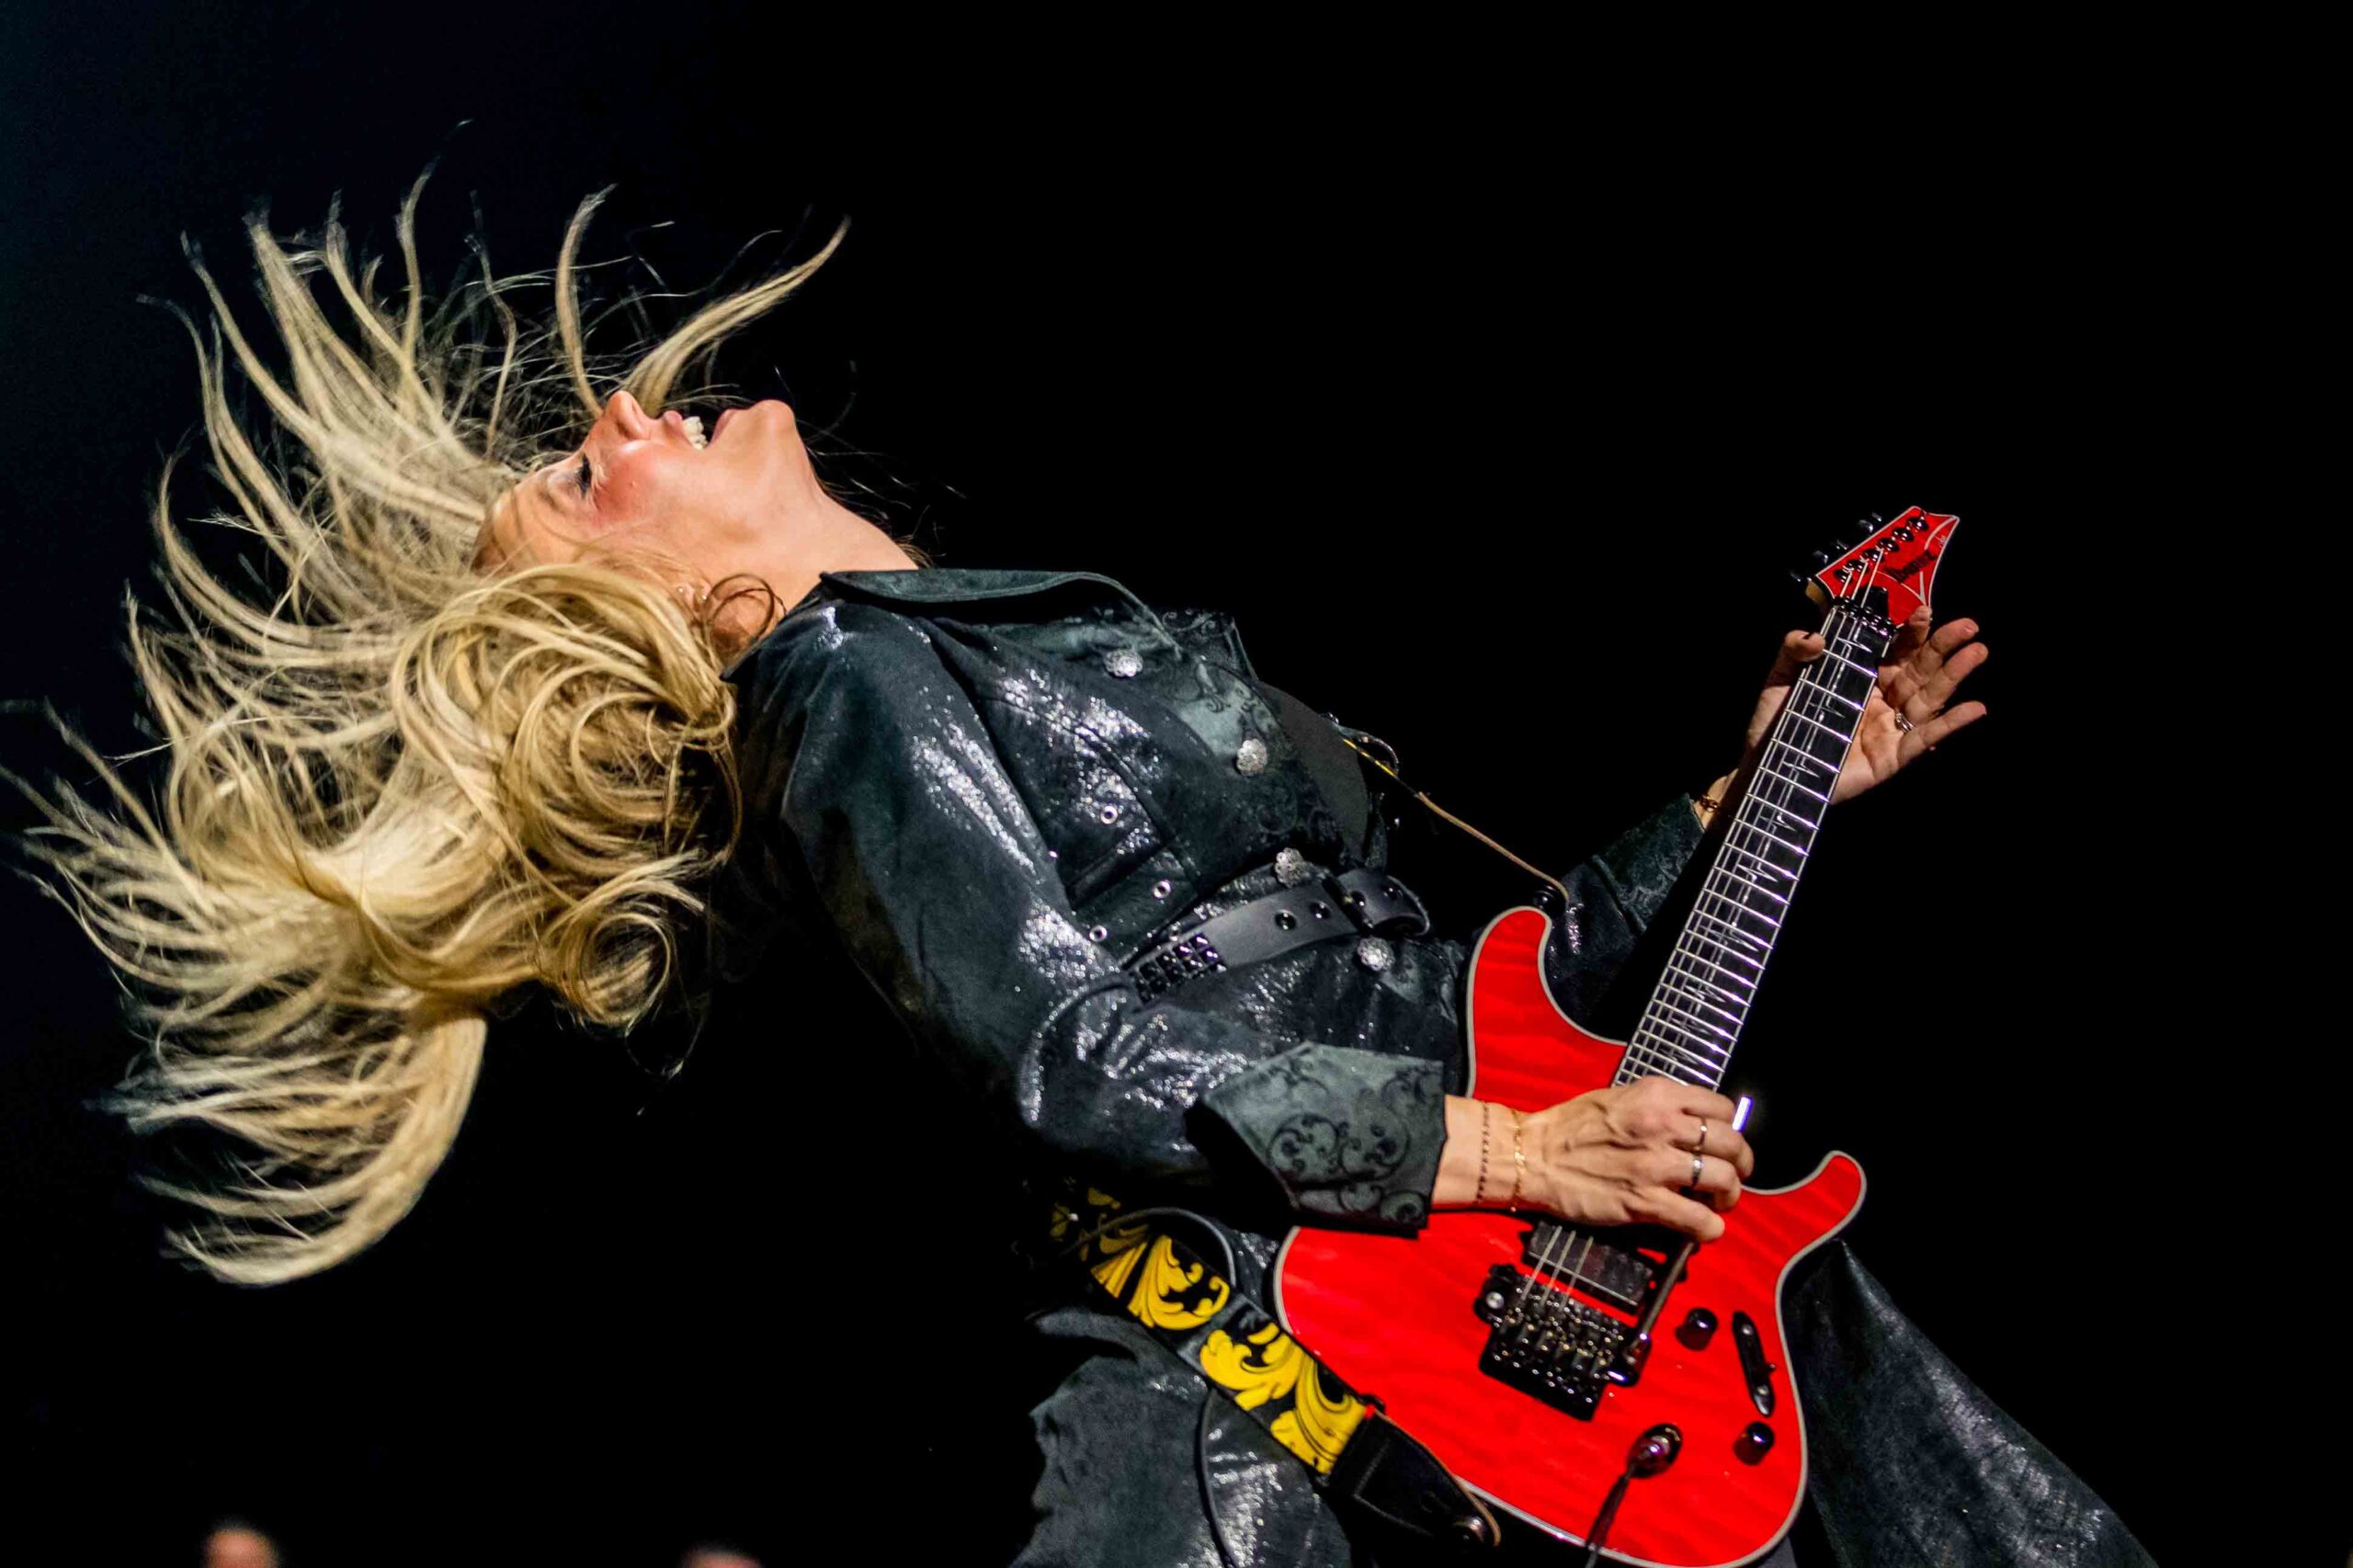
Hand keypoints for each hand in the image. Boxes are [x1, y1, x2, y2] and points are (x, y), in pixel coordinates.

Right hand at [1446, 1078, 1753, 1241]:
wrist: (1532, 1156)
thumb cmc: (1571, 1127)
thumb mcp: (1620, 1099)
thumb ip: (1658, 1108)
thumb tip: (1694, 1127)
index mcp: (1657, 1095)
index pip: (1721, 1108)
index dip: (1729, 1128)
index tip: (1722, 1144)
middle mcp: (1663, 1125)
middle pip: (1732, 1143)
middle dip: (1741, 1165)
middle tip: (1732, 1177)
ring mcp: (1655, 1164)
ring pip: (1723, 1180)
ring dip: (1729, 1197)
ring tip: (1718, 1204)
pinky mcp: (1644, 1201)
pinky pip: (1699, 1219)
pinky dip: (1710, 1229)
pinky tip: (1703, 1229)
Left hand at [1744, 605, 1987, 804]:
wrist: (1767, 769)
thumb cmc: (1777, 722)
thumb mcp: (1779, 679)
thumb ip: (1793, 651)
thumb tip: (1816, 636)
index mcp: (1862, 676)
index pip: (1894, 649)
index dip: (1911, 632)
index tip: (1924, 612)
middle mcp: (1883, 699)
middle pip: (1920, 669)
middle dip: (1943, 646)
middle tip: (1968, 625)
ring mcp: (1890, 728)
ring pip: (1928, 698)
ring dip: (1954, 676)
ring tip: (1977, 652)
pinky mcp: (1892, 758)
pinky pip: (1925, 739)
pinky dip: (1950, 725)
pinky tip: (1975, 709)